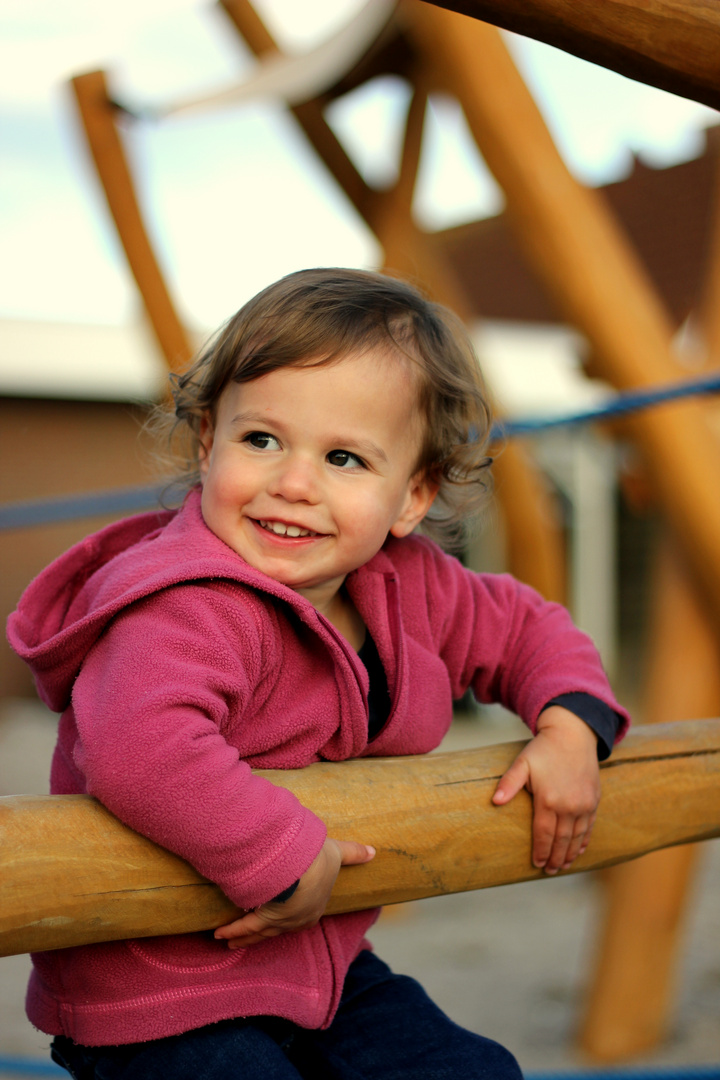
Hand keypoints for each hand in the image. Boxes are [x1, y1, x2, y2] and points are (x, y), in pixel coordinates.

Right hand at [214, 838, 374, 947]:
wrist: (303, 869)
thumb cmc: (320, 860)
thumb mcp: (338, 853)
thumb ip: (354, 853)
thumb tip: (374, 852)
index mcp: (314, 909)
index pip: (300, 917)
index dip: (288, 918)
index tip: (279, 921)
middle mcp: (297, 920)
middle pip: (275, 930)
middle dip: (260, 933)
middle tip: (244, 940)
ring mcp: (281, 921)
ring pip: (258, 931)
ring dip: (243, 936)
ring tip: (228, 941)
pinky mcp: (265, 917)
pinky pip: (246, 926)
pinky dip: (234, 930)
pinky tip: (220, 934)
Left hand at [492, 706, 600, 873]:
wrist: (573, 735)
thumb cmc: (543, 750)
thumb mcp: (522, 763)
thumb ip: (509, 783)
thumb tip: (494, 801)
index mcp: (548, 800)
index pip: (543, 834)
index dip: (540, 851)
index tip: (535, 864)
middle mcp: (568, 806)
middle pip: (561, 840)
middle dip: (554, 858)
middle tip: (548, 871)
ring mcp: (584, 804)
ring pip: (576, 837)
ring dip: (569, 854)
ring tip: (562, 867)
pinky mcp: (594, 800)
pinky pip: (589, 827)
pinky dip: (584, 842)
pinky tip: (579, 851)